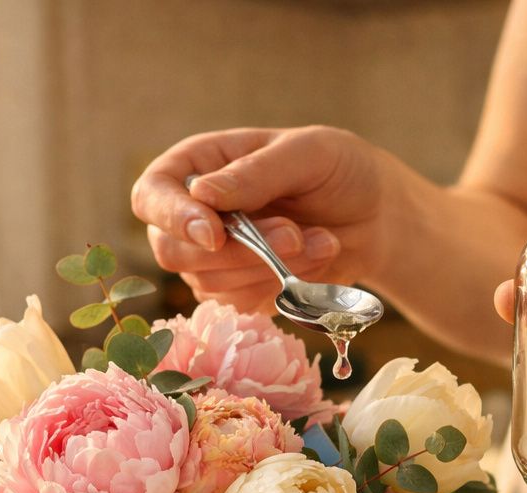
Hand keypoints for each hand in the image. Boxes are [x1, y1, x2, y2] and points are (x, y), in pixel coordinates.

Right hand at [131, 127, 391, 313]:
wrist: (375, 216)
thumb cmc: (338, 169)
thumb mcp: (307, 154)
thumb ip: (256, 173)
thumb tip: (202, 194)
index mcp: (196, 166)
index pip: (151, 196)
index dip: (172, 218)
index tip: (214, 234)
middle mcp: (192, 215)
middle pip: (174, 252)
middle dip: (238, 252)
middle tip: (294, 234)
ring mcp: (210, 259)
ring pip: (210, 284)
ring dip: (271, 268)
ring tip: (322, 240)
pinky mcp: (236, 292)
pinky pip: (240, 305)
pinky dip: (282, 287)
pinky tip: (315, 261)